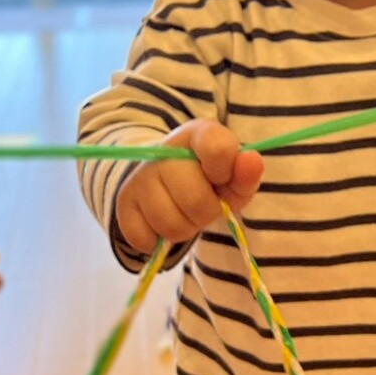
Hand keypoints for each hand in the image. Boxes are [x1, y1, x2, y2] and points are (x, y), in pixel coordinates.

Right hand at [116, 119, 264, 253]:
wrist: (162, 174)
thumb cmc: (207, 177)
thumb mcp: (233, 174)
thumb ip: (246, 172)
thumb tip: (252, 161)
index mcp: (197, 134)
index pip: (217, 149)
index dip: (226, 172)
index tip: (221, 177)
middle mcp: (162, 152)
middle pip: (196, 201)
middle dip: (208, 212)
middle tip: (205, 203)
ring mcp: (139, 178)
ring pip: (172, 226)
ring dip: (186, 229)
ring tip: (185, 213)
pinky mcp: (123, 205)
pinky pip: (146, 240)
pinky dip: (159, 241)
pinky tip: (163, 221)